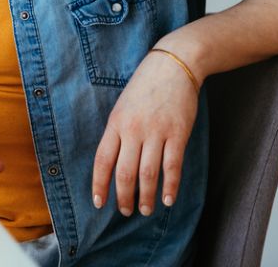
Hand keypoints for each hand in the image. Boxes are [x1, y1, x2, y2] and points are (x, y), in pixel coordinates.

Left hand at [91, 50, 198, 216]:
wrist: (172, 66)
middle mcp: (133, 129)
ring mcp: (156, 132)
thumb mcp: (122, 107)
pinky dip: (170, 186)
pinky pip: (172, 166)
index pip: (102, 160)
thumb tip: (113, 164)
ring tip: (145, 210)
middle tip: (126, 212)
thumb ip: (118, 133)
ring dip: (145, 196)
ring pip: (148, 174)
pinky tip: (168, 199)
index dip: (99, 184)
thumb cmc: (145, 87)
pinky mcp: (177, 133)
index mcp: (115, 123)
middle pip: (124, 172)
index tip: (99, 203)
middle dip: (123, 197)